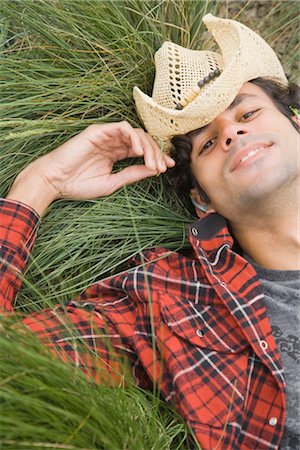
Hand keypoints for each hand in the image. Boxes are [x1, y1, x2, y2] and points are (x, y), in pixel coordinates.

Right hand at [7, 122, 174, 213]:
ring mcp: (106, 136)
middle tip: (162, 167)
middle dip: (156, 153)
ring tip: (152, 163)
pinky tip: (139, 151)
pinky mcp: (98, 131)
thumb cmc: (78, 185)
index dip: (157, 157)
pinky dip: (134, 137)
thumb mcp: (112, 183)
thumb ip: (132, 175)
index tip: (169, 167)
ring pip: (135, 133)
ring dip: (148, 147)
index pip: (142, 151)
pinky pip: (122, 128)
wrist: (55, 182)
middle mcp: (113, 143)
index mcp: (116, 154)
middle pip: (142, 141)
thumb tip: (154, 170)